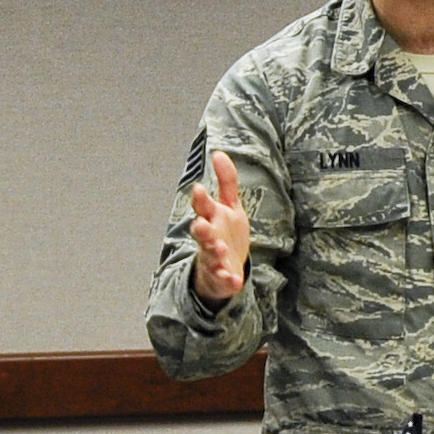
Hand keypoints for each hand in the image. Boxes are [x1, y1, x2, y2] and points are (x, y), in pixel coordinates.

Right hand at [189, 150, 254, 304]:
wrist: (225, 269)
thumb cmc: (225, 234)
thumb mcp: (229, 207)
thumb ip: (226, 182)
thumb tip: (219, 153)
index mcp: (211, 219)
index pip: (203, 207)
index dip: (200, 199)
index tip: (198, 188)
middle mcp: (209, 238)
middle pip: (202, 232)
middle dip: (201, 228)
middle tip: (200, 224)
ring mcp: (214, 258)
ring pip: (210, 254)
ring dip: (213, 250)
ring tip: (220, 248)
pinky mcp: (222, 276)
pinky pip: (224, 279)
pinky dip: (228, 279)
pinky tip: (234, 280)